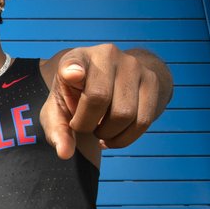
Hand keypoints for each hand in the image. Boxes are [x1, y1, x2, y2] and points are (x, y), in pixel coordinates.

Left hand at [40, 45, 164, 158]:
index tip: (71, 74)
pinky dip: (125, 138)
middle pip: (98, 98)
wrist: (113, 82)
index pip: (73, 62)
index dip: (72, 69)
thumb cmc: (77, 98)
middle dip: (87, 124)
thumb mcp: (59, 111)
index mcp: (77, 58)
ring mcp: (133, 65)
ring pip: (124, 114)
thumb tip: (65, 153)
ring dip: (108, 133)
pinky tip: (113, 136)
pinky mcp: (152, 80)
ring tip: (99, 129)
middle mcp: (107, 55)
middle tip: (84, 126)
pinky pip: (143, 121)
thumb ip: (57, 131)